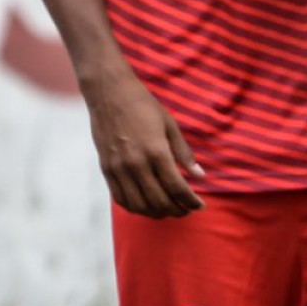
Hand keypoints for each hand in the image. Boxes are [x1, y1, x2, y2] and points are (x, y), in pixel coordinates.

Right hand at [84, 70, 204, 217]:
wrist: (108, 92)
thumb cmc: (142, 105)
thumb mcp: (169, 125)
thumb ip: (184, 153)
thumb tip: (200, 176)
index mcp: (156, 151)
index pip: (177, 188)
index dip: (191, 201)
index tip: (200, 205)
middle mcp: (136, 163)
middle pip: (160, 201)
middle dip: (178, 210)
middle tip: (186, 209)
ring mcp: (119, 168)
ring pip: (140, 205)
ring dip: (157, 213)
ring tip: (168, 209)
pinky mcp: (106, 169)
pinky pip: (121, 198)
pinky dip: (136, 207)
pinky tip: (146, 205)